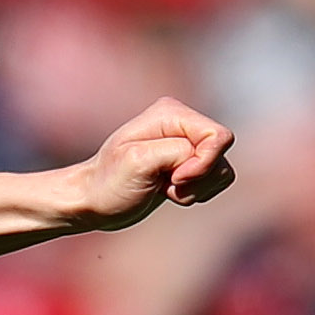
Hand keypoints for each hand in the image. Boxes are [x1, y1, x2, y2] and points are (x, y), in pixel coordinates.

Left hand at [63, 98, 237, 228]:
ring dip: (197, 188)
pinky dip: (198, 192)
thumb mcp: (138, 162)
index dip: (203, 164)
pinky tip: (170, 191)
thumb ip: (178, 151)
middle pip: (221, 153)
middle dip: (199, 178)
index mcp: (171, 113)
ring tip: (164, 187)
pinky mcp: (189, 162)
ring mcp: (187, 142)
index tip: (173, 177)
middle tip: (165, 183)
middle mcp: (182, 122)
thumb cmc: (109, 183)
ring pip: (221, 169)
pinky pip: (216, 179)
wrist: (93, 201)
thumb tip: (202, 154)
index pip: (218, 136)